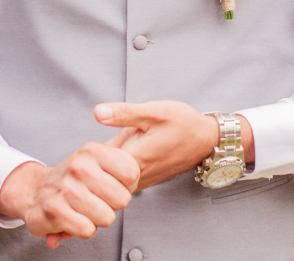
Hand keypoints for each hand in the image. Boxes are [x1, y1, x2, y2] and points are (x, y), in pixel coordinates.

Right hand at [0, 141, 138, 248]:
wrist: (35, 192)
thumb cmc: (73, 177)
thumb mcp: (96, 155)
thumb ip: (121, 143)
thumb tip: (136, 127)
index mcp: (93, 150)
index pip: (132, 173)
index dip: (128, 185)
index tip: (116, 184)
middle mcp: (80, 166)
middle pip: (122, 198)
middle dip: (114, 204)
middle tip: (99, 199)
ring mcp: (66, 188)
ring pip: (106, 217)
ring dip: (99, 219)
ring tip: (87, 209)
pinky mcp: (55, 211)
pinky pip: (88, 230)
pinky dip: (85, 230)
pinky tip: (76, 219)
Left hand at [94, 101, 253, 189]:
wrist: (206, 140)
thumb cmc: (183, 124)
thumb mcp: (154, 111)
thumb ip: (124, 113)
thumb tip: (97, 112)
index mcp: (135, 159)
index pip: (98, 166)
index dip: (88, 155)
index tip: (88, 145)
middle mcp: (137, 176)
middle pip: (102, 175)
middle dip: (94, 161)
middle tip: (94, 145)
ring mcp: (141, 181)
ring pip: (111, 179)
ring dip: (104, 165)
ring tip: (108, 147)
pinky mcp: (144, 181)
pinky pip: (121, 179)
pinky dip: (114, 169)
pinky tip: (119, 152)